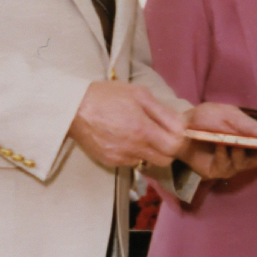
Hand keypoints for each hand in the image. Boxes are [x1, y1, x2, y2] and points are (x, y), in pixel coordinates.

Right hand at [69, 81, 186, 167]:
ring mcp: (121, 158)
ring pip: (149, 162)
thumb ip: (164, 112)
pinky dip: (135, 153)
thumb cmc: (107, 96)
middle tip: (162, 134)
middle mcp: (133, 148)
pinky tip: (126, 138)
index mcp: (142, 129)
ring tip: (141, 134)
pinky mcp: (111, 162)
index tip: (177, 131)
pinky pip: (133, 162)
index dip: (181, 139)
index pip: (175, 147)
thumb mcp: (139, 94)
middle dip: (169, 148)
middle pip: (166, 160)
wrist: (73, 108)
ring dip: (152, 151)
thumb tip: (183, 125)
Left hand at [178, 102, 256, 180]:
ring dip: (241, 152)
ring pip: (243, 163)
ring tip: (237, 141)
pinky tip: (222, 144)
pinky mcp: (215, 171)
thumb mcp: (228, 114)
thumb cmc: (205, 119)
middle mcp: (243, 155)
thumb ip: (248, 124)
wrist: (179, 126)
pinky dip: (224, 154)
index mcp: (249, 140)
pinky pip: (225, 165)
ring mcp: (229, 165)